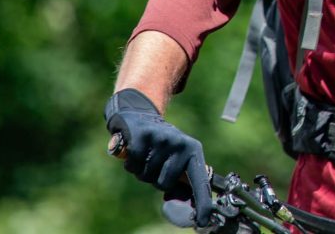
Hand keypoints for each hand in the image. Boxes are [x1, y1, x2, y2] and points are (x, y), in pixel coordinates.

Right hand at [104, 88, 213, 227]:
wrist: (141, 115)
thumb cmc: (161, 145)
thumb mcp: (176, 158)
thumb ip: (180, 179)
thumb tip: (185, 206)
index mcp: (194, 152)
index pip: (200, 181)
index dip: (202, 202)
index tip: (204, 221)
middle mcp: (182, 144)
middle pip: (163, 183)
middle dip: (154, 178)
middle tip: (155, 162)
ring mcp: (163, 139)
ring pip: (146, 175)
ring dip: (141, 170)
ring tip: (146, 154)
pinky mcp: (144, 136)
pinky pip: (133, 165)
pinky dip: (130, 163)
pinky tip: (134, 150)